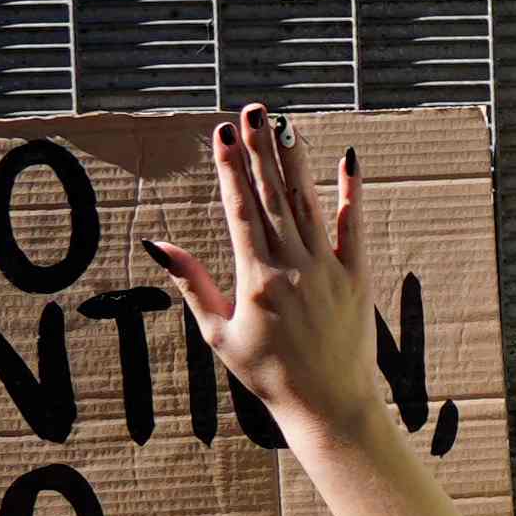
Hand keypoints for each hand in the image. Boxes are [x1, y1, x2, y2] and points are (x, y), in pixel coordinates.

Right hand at [143, 110, 382, 448]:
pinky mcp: (357, 278)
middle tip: (252, 109)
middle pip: (273, 197)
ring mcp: (328, 270)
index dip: (229, 169)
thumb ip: (192, 284)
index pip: (239, 210)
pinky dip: (351, 193)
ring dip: (295, 161)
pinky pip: (353, 227)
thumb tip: (158, 244)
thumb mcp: (219, 334)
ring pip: (308, 204)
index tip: (220, 133)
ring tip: (285, 123)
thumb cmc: (266, 374)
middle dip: (260, 150)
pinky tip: (348, 159)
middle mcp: (293, 268)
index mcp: (256, 279)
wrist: (328, 405)